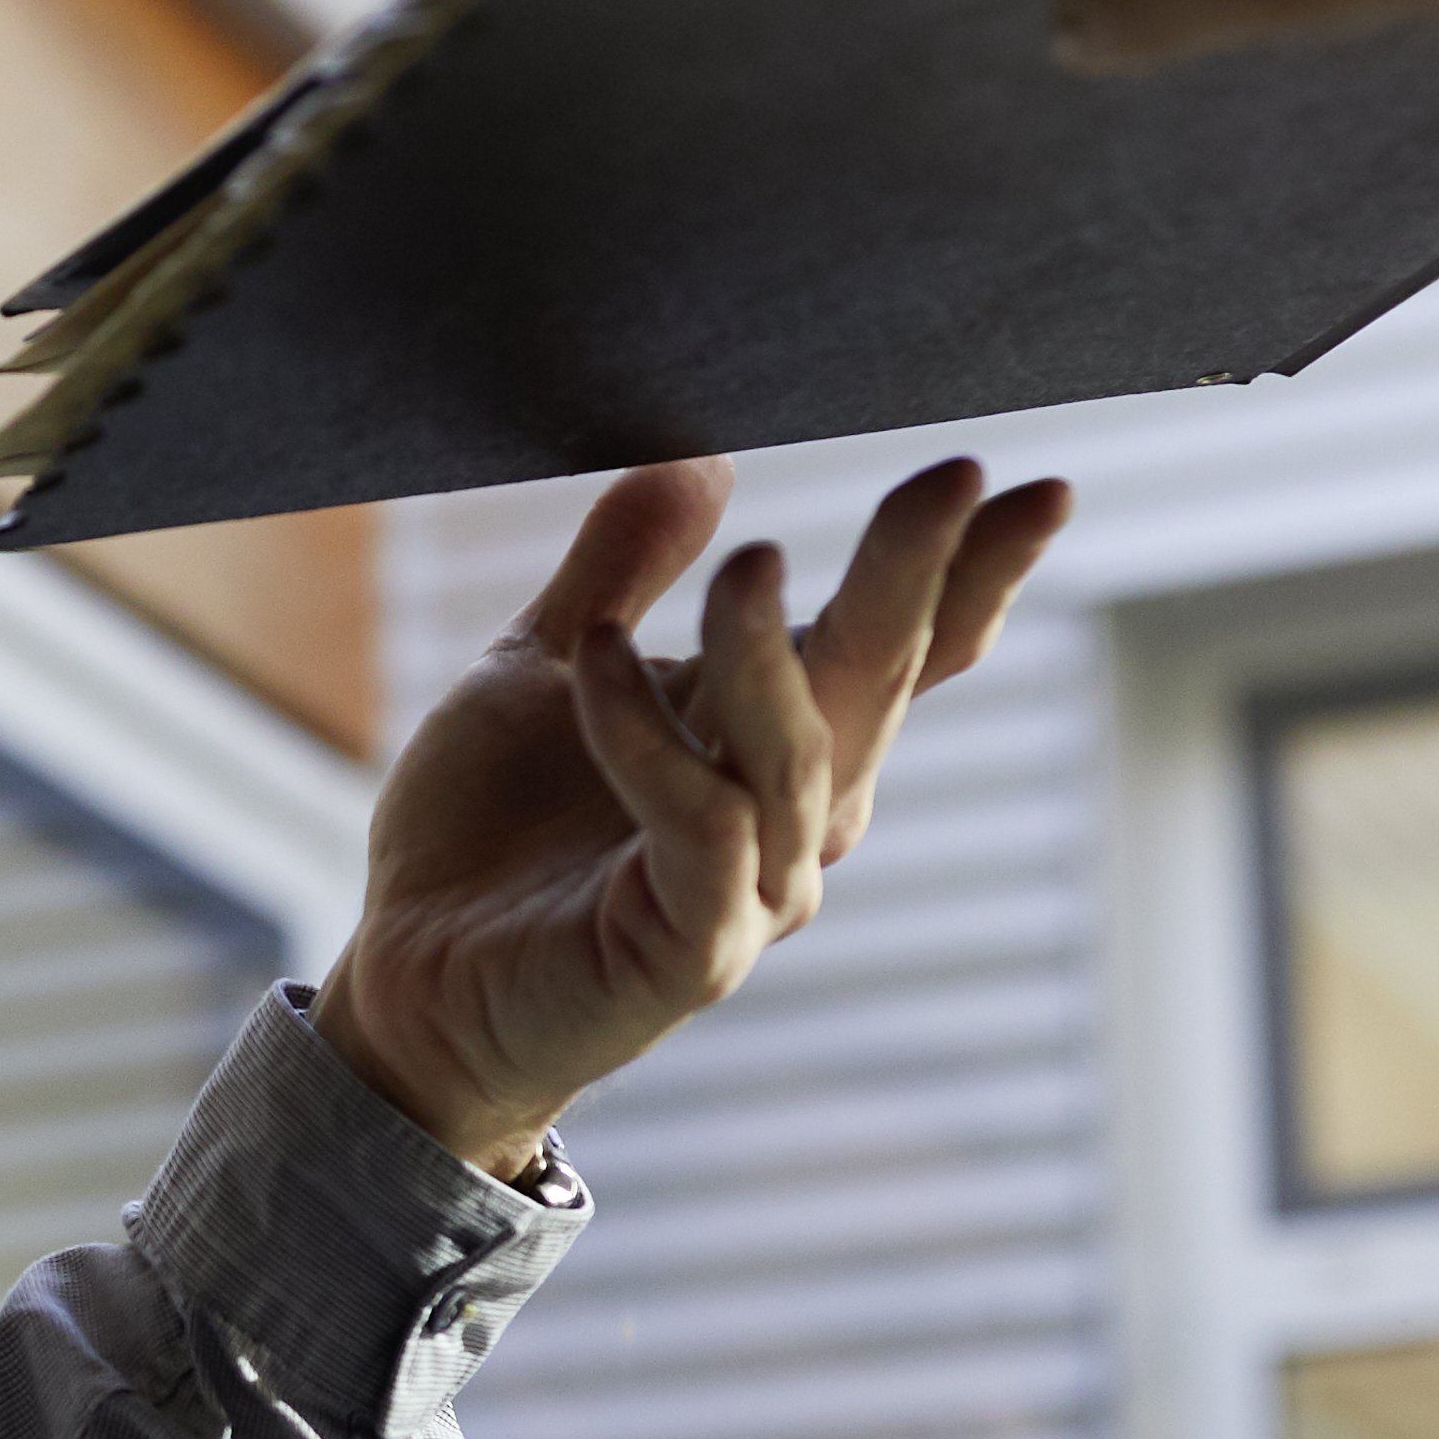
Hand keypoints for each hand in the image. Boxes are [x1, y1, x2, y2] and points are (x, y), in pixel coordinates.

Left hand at [320, 458, 1072, 1180]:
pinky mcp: (693, 948)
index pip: (899, 650)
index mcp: (781, 741)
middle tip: (950, 479)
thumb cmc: (490, 830)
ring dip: (771, 652)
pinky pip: (697, 826)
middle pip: (876, 682)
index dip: (969, 575)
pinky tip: (594, 660)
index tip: (1033, 488)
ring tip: (751, 562)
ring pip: (797, 754)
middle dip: (918, 578)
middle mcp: (794, 815)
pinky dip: (647, 738)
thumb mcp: (551, 662)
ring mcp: (755, 889)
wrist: (406, 979)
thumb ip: (622, 568)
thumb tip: (704, 459)